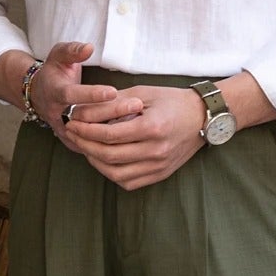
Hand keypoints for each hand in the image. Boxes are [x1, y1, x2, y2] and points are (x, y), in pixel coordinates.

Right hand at [28, 41, 127, 141]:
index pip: (73, 95)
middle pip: (86, 117)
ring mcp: (64, 131)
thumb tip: (89, 47)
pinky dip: (108, 142)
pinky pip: (91, 146)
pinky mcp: (71, 141)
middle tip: (136, 104)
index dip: (92, 94)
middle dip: (112, 111)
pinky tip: (130, 136)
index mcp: (55, 92)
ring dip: (114, 130)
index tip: (113, 91)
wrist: (39, 96)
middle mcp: (58, 115)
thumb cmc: (54, 72)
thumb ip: (73, 50)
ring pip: (89, 136)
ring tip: (139, 121)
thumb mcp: (58, 55)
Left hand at [63, 84, 208, 190]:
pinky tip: (104, 161)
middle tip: (73, 135)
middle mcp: (156, 150)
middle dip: (85, 145)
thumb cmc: (172, 101)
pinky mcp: (160, 174)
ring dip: (95, 162)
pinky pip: (129, 182)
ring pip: (116, 173)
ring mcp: (159, 166)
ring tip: (85, 148)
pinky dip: (112, 174)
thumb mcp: (143, 93)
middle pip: (109, 155)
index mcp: (152, 127)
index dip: (86, 131)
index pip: (109, 135)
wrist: (202, 117)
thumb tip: (83, 111)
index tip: (73, 123)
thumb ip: (113, 102)